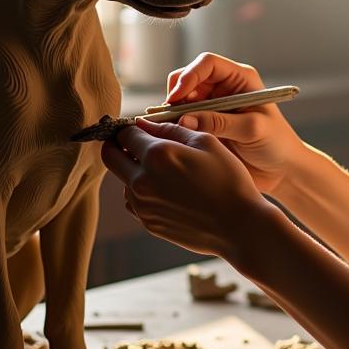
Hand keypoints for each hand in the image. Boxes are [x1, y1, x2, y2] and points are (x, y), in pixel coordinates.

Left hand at [102, 117, 275, 260]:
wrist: (239, 225)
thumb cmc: (228, 179)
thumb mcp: (206, 142)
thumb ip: (171, 129)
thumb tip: (145, 123)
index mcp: (157, 155)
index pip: (125, 133)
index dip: (131, 127)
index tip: (140, 128)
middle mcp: (142, 181)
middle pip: (109, 156)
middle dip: (117, 145)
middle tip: (132, 144)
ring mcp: (143, 205)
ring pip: (122, 180)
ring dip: (132, 171)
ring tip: (162, 171)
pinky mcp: (148, 223)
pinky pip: (133, 202)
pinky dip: (141, 192)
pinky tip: (166, 191)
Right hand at [163, 52, 306, 194]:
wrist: (281, 170)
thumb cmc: (277, 144)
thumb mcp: (251, 129)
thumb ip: (219, 122)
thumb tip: (185, 118)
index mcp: (240, 78)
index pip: (208, 64)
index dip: (189, 76)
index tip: (177, 97)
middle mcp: (224, 87)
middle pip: (189, 78)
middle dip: (177, 94)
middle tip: (170, 117)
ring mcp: (213, 105)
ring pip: (181, 98)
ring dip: (174, 111)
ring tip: (173, 129)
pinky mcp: (205, 123)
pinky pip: (182, 118)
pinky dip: (175, 124)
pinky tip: (176, 137)